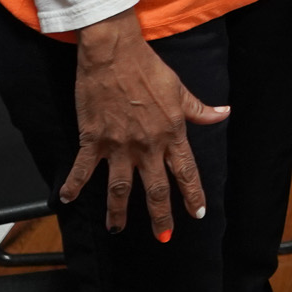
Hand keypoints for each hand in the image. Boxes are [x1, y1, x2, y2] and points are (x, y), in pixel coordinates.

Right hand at [64, 8, 229, 239]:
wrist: (115, 54)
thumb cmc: (148, 68)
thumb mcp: (179, 88)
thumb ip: (199, 109)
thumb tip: (223, 114)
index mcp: (171, 132)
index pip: (186, 171)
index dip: (193, 195)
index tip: (197, 214)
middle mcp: (147, 144)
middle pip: (155, 188)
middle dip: (160, 216)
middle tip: (163, 237)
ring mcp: (119, 144)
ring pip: (120, 187)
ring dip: (118, 211)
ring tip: (117, 228)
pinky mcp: (93, 139)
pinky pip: (83, 169)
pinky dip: (75, 185)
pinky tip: (67, 200)